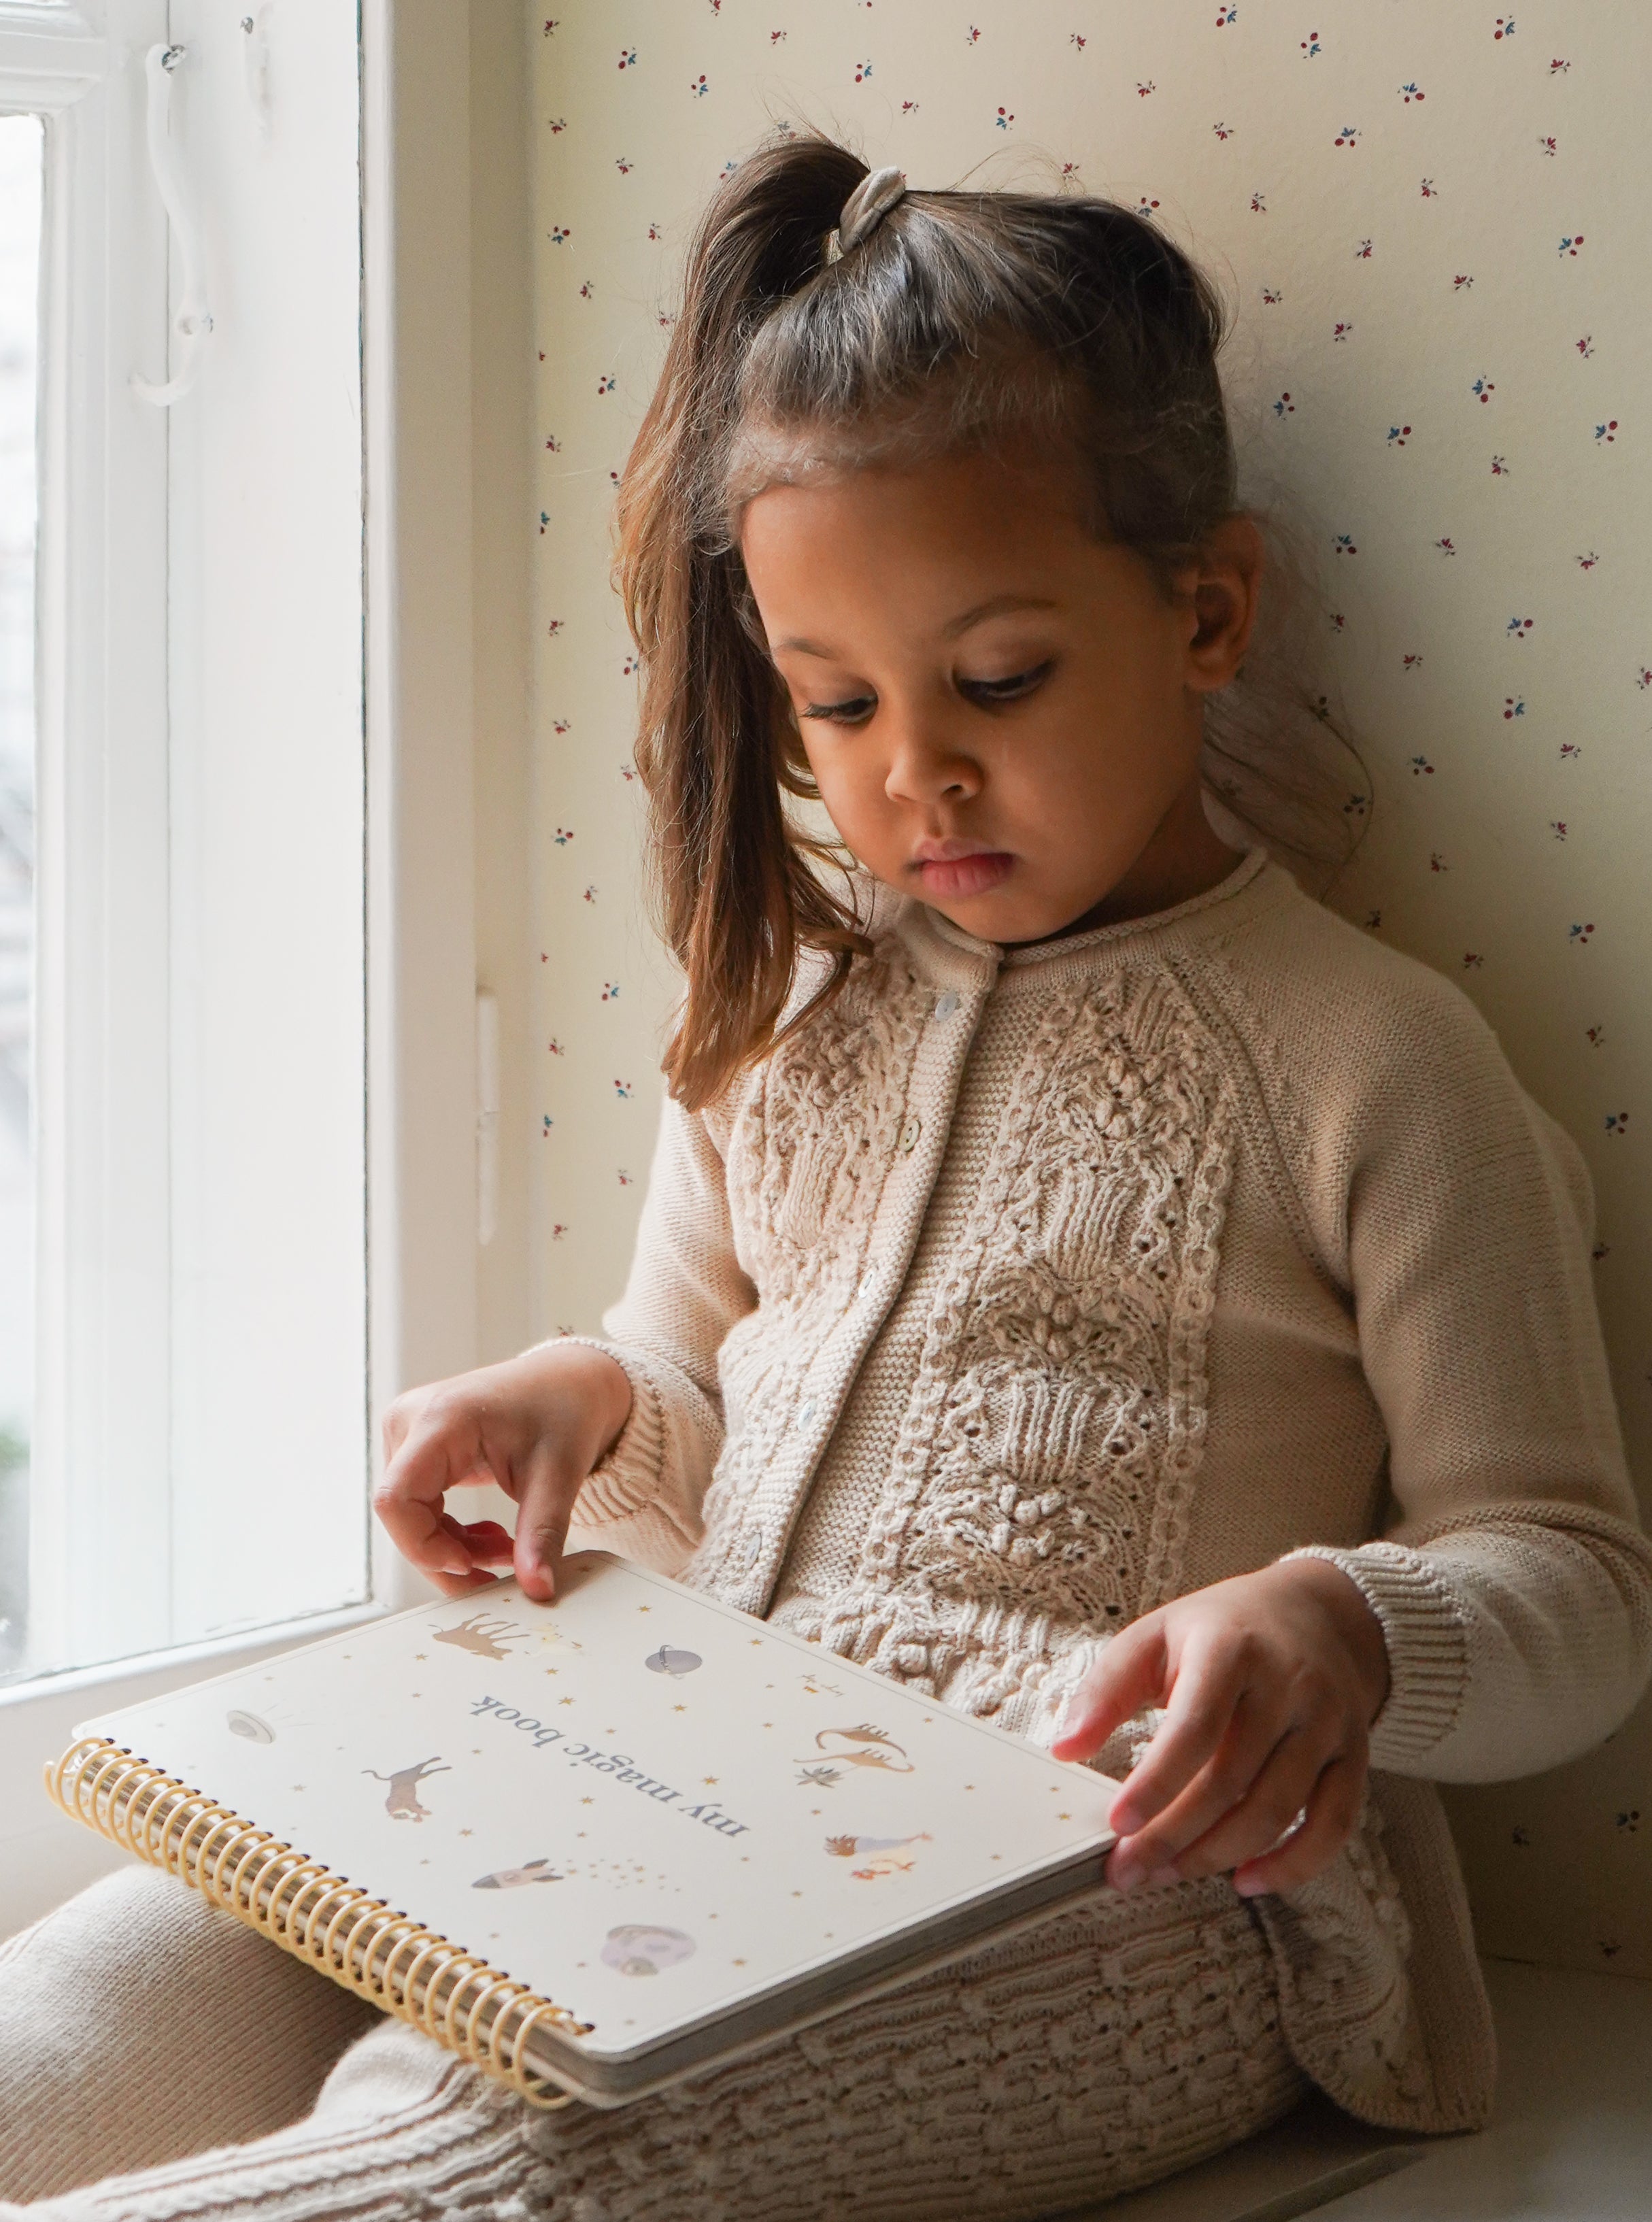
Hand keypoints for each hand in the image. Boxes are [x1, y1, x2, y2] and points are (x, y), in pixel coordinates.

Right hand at [374, 1343, 632, 1603]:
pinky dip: (452, 1534)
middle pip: (403, 1514)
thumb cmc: (564, 1410)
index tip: (470, 1566)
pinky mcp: (417, 1448)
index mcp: (441, 1419)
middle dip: (448, 1556)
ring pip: (410, 1517)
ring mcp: (409, 1434)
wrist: (569, 1381)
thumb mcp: (559, 1474)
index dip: (423, 1546)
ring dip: (453, 1548)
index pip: (396, 1499)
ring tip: (507, 1551)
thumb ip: (543, 1534)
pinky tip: (492, 1537)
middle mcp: (411, 1421)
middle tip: (502, 1570)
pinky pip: (419, 1507)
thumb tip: (538, 1592)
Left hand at [1051, 1558, 1390, 1898]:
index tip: (1118, 1823)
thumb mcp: (1157, 1633)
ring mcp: (1326, 1723)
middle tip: (1130, 1868)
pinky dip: (1294, 1865)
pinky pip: (1334, 1824)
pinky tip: (1248, 1881)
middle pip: (1230, 1780)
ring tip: (1170, 1872)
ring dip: (1218, 1855)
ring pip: (1276, 1810)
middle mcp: (1287, 1686)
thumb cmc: (1225, 1629)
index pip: (1194, 1727)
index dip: (1156, 1782)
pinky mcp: (1354, 1756)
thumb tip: (1064, 1748)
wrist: (1320, 1614)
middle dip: (1173, 1835)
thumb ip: (1106, 1687)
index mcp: (1230, 1649)